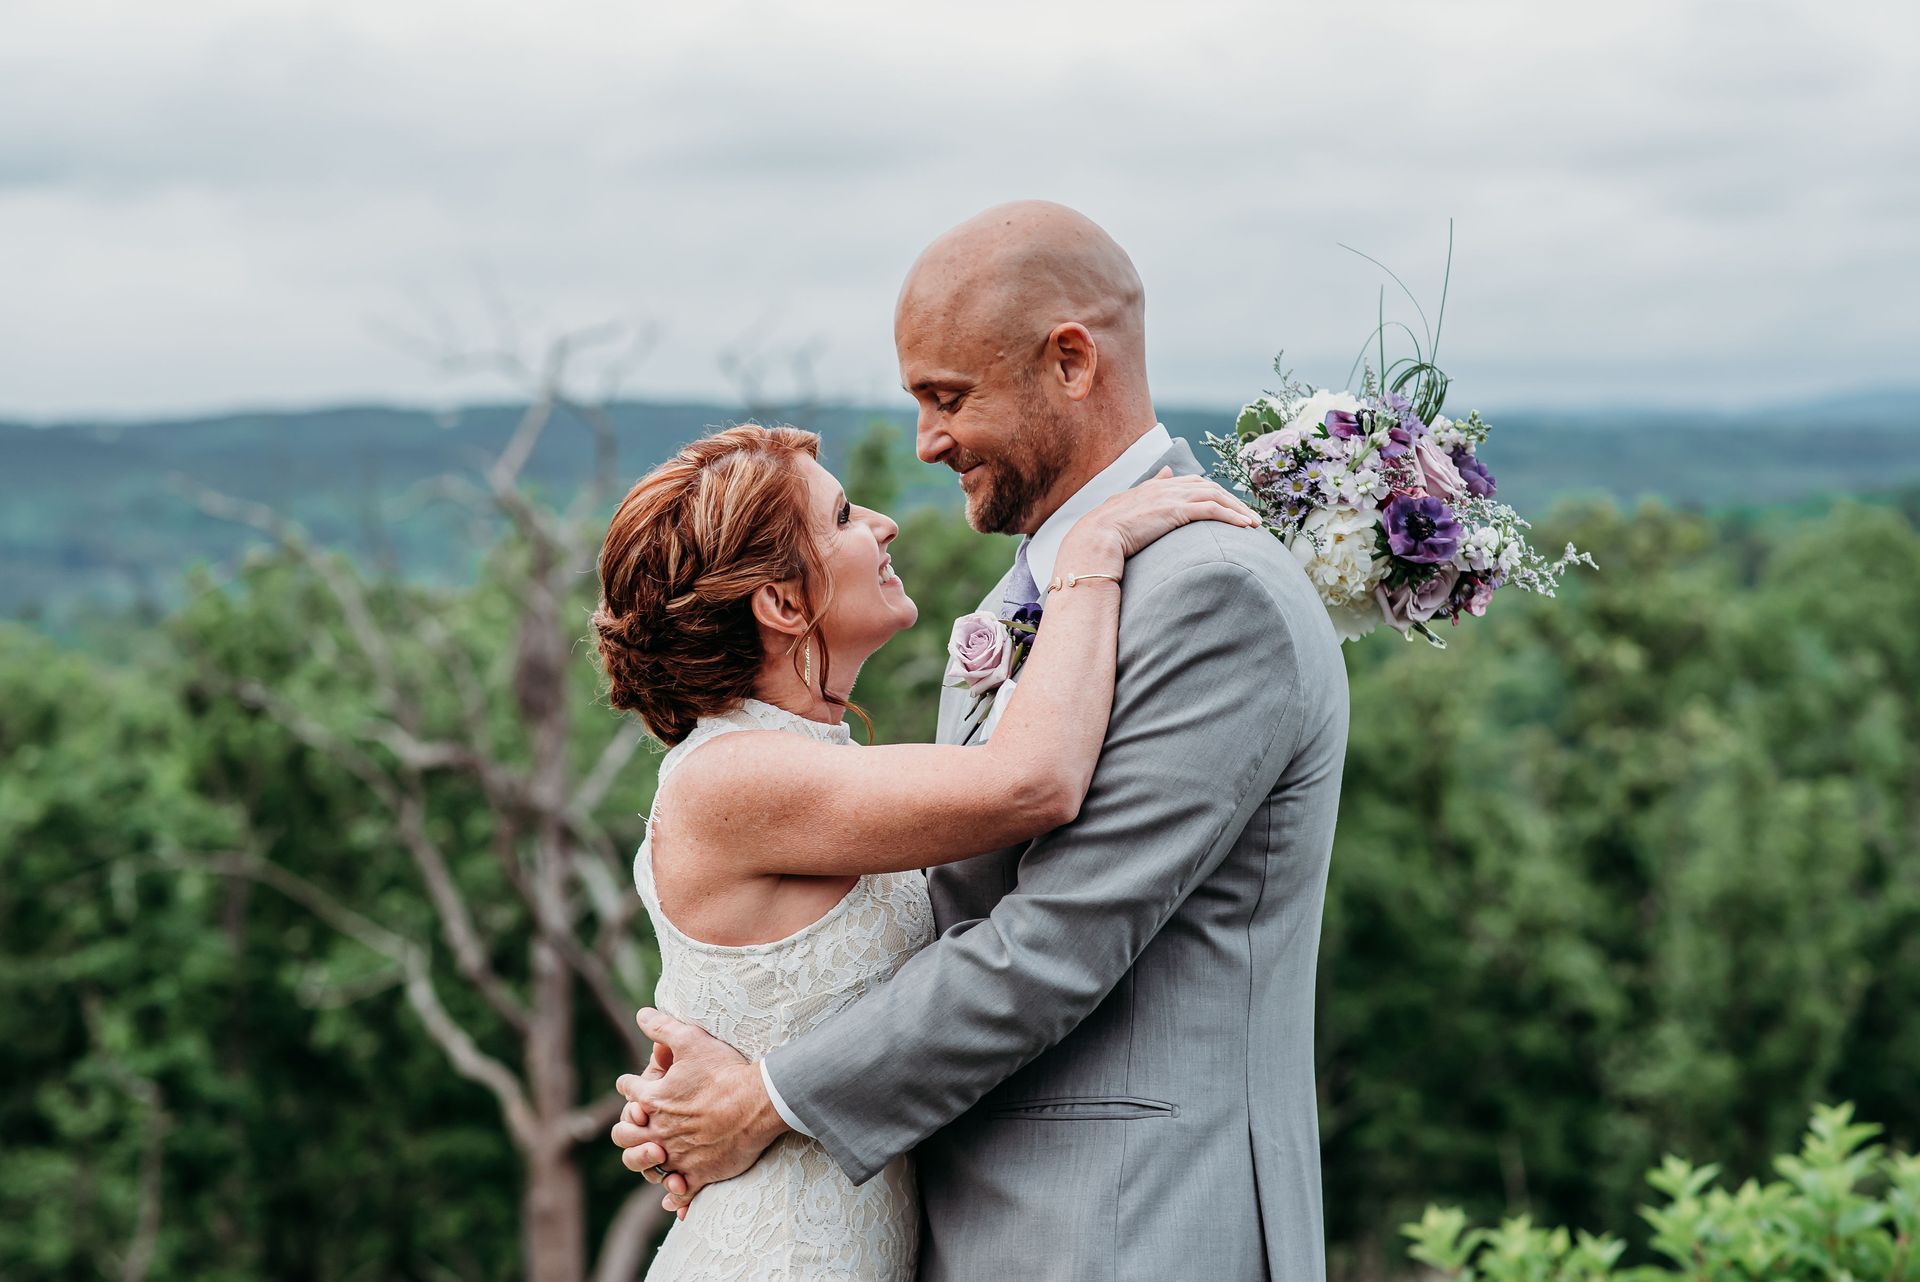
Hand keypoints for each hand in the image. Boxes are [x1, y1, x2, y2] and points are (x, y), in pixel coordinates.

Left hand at [608, 1008, 789, 1216]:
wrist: (759, 1102)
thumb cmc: (726, 1071)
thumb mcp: (692, 1040)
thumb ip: (663, 1028)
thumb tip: (641, 1014)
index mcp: (653, 1099)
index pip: (627, 1090)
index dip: (628, 1085)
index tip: (631, 1085)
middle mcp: (659, 1130)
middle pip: (624, 1134)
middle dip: (625, 1126)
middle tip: (634, 1122)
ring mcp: (678, 1155)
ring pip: (646, 1166)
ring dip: (643, 1161)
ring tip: (651, 1155)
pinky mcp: (699, 1173)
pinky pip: (680, 1191)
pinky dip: (674, 1195)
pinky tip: (673, 1195)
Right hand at [1062, 467, 1259, 566]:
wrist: (1096, 537)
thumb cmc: (1106, 529)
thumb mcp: (1129, 502)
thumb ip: (1150, 487)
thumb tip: (1164, 472)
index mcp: (1157, 485)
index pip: (1195, 483)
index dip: (1216, 494)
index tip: (1231, 508)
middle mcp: (1167, 486)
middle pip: (1211, 488)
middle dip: (1234, 502)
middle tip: (1251, 517)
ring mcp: (1172, 497)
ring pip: (1216, 497)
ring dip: (1238, 510)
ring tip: (1254, 525)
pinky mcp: (1176, 511)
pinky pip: (1212, 510)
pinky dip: (1232, 516)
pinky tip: (1244, 526)